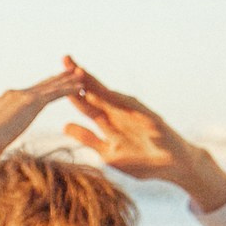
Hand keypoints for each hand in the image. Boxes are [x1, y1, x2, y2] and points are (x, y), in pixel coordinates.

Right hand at [0, 66, 85, 191]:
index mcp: (5, 99)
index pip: (28, 91)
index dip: (42, 87)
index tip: (52, 82)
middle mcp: (15, 94)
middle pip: (42, 84)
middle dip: (58, 78)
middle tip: (72, 71)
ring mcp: (23, 96)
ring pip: (51, 86)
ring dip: (68, 80)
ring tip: (82, 75)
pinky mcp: (31, 102)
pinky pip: (55, 94)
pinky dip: (68, 89)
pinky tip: (81, 87)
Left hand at [61, 59, 225, 209]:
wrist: (171, 167)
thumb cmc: (142, 161)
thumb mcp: (108, 152)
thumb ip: (88, 138)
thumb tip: (65, 126)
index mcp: (108, 121)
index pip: (86, 102)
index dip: (70, 90)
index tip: (53, 79)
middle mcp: (118, 112)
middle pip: (95, 91)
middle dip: (79, 76)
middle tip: (64, 59)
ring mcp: (132, 112)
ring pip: (109, 94)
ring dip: (94, 82)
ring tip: (78, 69)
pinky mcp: (146, 116)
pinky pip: (128, 106)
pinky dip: (114, 98)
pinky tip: (102, 90)